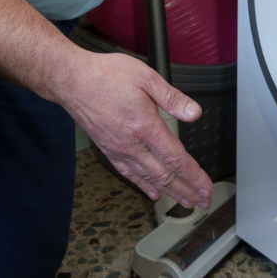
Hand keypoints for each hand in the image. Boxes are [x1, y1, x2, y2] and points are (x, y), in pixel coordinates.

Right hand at [65, 52, 212, 209]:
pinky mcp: (108, 149)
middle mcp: (132, 143)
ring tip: (185, 201)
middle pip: (165, 175)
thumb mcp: (146, 77)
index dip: (194, 177)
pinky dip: (144, 185)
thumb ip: (172, 97)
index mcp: (145, 126)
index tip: (206, 188)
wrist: (71, 81)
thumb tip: (194, 112)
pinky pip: (129, 173)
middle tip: (203, 201)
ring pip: (149, 178)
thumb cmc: (105, 76)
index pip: (176, 159)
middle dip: (187, 191)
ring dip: (170, 192)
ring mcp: (119, 149)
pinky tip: (153, 191)